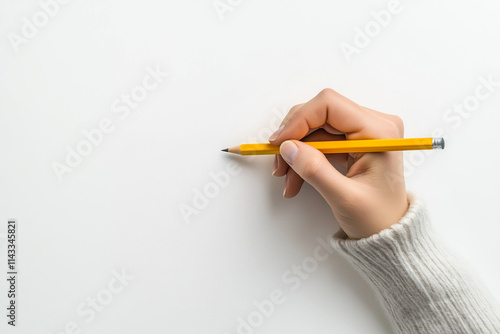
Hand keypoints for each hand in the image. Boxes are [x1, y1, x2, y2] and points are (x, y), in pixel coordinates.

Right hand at [269, 89, 408, 238]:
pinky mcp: (353, 140)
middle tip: (279, 166)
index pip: (329, 105)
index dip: (299, 119)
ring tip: (287, 181)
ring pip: (315, 128)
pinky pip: (319, 139)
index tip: (279, 143)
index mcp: (379, 132)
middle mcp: (373, 124)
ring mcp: (363, 131)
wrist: (389, 231)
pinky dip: (304, 158)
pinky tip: (296, 178)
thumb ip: (315, 171)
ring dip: (296, 152)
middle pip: (319, 114)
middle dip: (294, 139)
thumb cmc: (377, 218)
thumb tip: (288, 147)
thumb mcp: (345, 198)